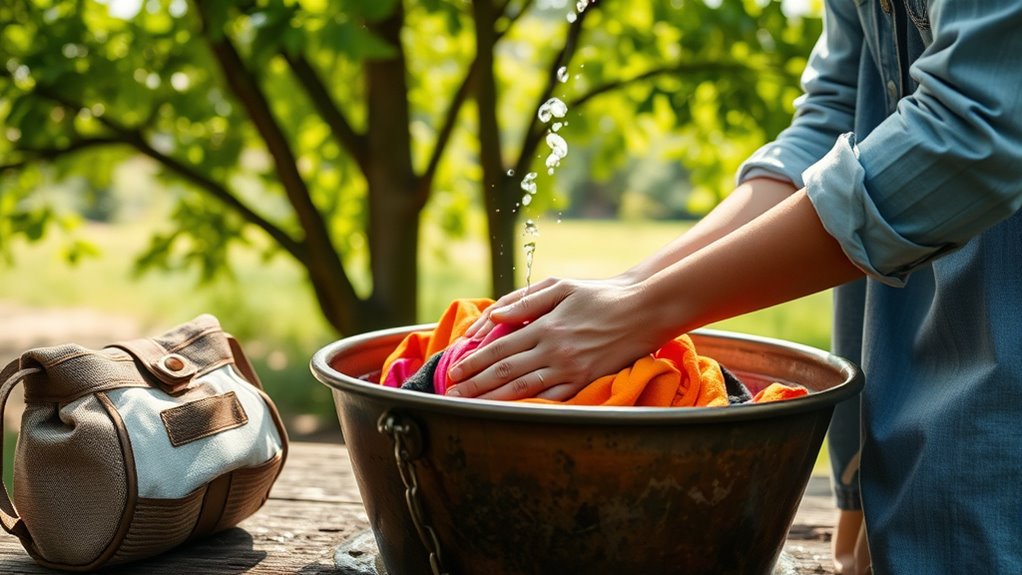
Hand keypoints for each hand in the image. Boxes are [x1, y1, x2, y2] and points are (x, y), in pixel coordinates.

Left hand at [445, 277, 669, 400]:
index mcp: (546, 326)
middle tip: (452, 398)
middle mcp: (555, 351)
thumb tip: (495, 316)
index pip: (500, 348)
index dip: (474, 362)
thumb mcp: (561, 287)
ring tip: (471, 409)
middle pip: (506, 372)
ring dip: (494, 401)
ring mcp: (571, 369)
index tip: (455, 372)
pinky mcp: (586, 382)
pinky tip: (511, 414)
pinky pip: (552, 399)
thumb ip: (526, 302)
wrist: (642, 310)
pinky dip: (529, 407)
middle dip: (475, 387)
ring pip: (524, 390)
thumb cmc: (599, 295)